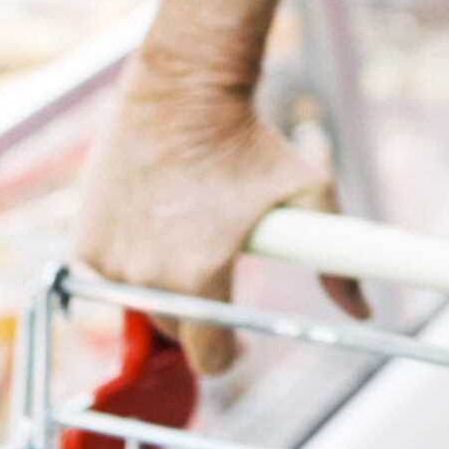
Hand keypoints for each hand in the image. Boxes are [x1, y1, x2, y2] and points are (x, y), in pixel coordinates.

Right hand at [73, 62, 366, 373]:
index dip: (227, 353)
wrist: (185, 92)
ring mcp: (110, 258)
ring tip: (186, 247)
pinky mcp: (85, 238)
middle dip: (199, 315)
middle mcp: (148, 275)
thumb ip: (337, 259)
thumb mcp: (309, 192)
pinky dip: (126, 266)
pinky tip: (150, 234)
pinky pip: (105, 276)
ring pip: (139, 304)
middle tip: (215, 281)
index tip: (237, 342)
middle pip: (176, 329)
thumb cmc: (251, 142)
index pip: (208, 357)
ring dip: (162, 289)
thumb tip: (364, 310)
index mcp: (200, 275)